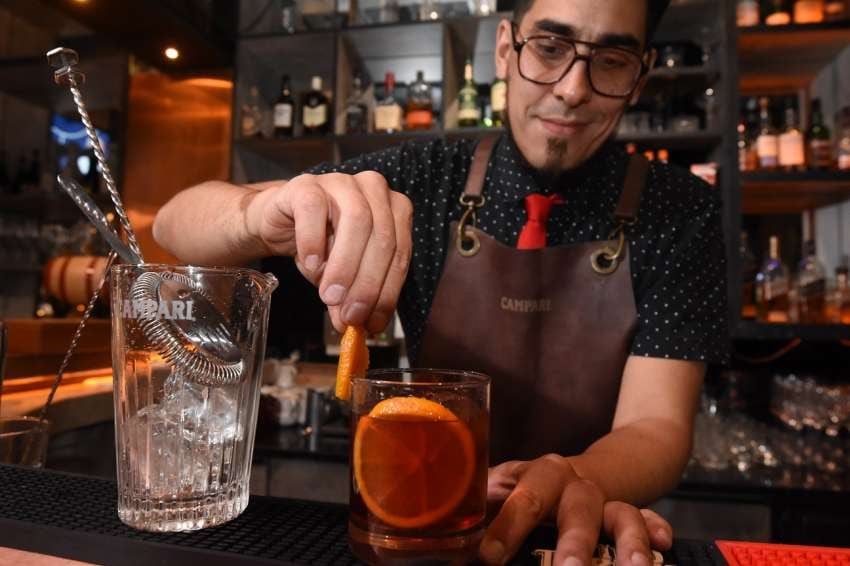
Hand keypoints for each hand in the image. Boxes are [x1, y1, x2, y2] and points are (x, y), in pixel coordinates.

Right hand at [246, 171, 412, 332]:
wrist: (279, 222)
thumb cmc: (320, 246)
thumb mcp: (342, 277)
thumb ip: (354, 298)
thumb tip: (358, 329)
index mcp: (394, 210)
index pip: (401, 253)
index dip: (388, 291)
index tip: (372, 323)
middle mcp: (374, 190)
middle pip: (383, 237)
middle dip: (368, 283)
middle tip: (351, 315)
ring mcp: (342, 182)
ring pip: (357, 220)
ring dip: (345, 265)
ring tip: (331, 296)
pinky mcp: (307, 184)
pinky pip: (315, 210)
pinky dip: (314, 242)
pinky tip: (311, 267)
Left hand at [481, 455, 672, 565]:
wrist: (575, 473)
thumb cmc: (528, 489)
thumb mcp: (504, 492)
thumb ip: (484, 512)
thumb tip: (450, 546)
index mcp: (537, 476)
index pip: (521, 499)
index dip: (506, 528)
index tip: (489, 557)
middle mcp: (574, 485)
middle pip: (577, 507)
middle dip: (574, 541)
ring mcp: (605, 500)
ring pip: (621, 514)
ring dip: (627, 543)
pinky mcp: (628, 513)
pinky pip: (648, 518)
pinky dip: (656, 530)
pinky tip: (664, 544)